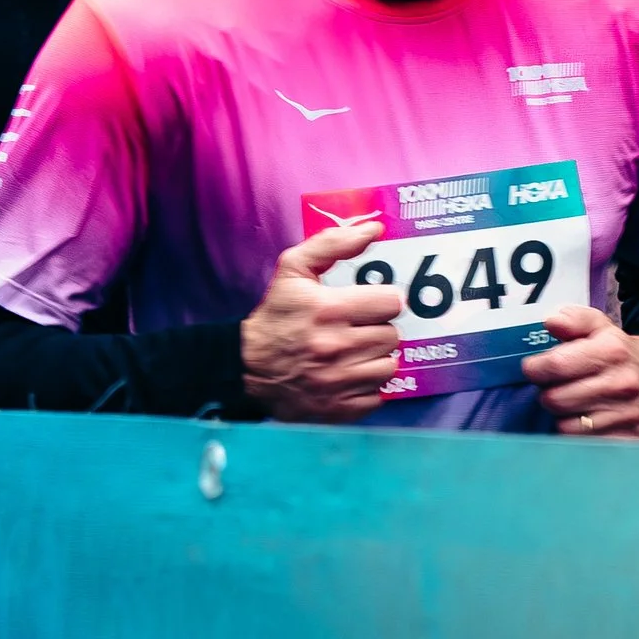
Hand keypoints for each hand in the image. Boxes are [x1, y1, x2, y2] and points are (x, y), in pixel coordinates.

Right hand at [240, 218, 404, 422]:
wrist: (246, 367)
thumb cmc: (276, 315)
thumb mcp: (294, 269)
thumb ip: (333, 243)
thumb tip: (374, 229)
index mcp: (328, 310)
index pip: (391, 302)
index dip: (382, 301)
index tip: (370, 304)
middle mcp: (337, 347)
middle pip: (392, 335)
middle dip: (377, 329)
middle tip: (358, 329)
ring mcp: (339, 382)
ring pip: (389, 366)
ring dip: (376, 358)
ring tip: (355, 352)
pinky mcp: (340, 409)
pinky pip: (378, 395)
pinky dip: (367, 386)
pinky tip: (349, 375)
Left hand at [523, 308, 638, 436]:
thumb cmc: (619, 354)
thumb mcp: (599, 327)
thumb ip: (573, 320)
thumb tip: (551, 322)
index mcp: (611, 351)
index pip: (556, 365)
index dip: (536, 369)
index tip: (535, 369)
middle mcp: (621, 384)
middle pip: (555, 399)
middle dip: (548, 393)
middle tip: (556, 387)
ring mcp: (626, 414)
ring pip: (565, 427)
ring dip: (563, 416)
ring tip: (573, 404)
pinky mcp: (629, 439)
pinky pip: (583, 445)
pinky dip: (579, 435)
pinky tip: (586, 421)